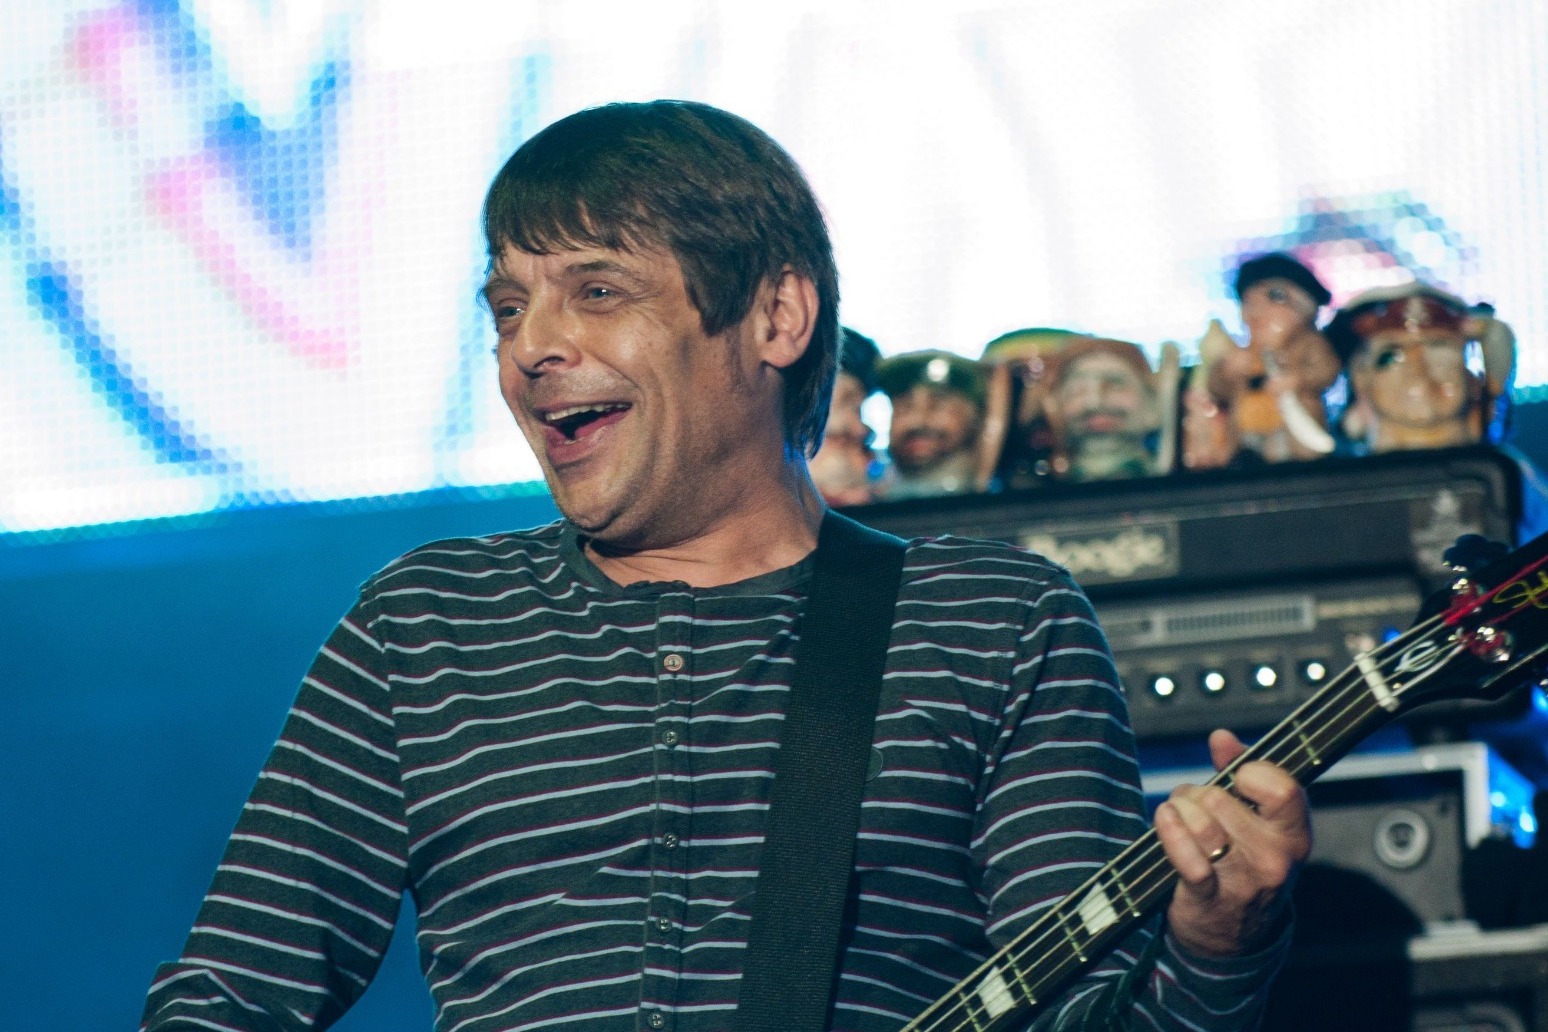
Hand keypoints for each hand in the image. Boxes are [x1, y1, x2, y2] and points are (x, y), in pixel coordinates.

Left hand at [1154, 729, 1311, 957]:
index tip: (1236, 778)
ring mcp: (1244, 881)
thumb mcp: (1254, 820)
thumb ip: (1240, 771)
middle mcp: (1275, 859)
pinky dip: (1169, 832)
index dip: (1250, 773)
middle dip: (1197, 794)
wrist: (1234, 936)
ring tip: (1176, 816)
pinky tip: (1164, 821)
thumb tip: (1221, 737)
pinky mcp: (1211, 898)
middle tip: (1192, 805)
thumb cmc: (1242, 863)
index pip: (1283, 788)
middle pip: (1221, 799)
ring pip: (1200, 821)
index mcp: (1294, 835)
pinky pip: (1187, 857)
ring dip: (1178, 811)